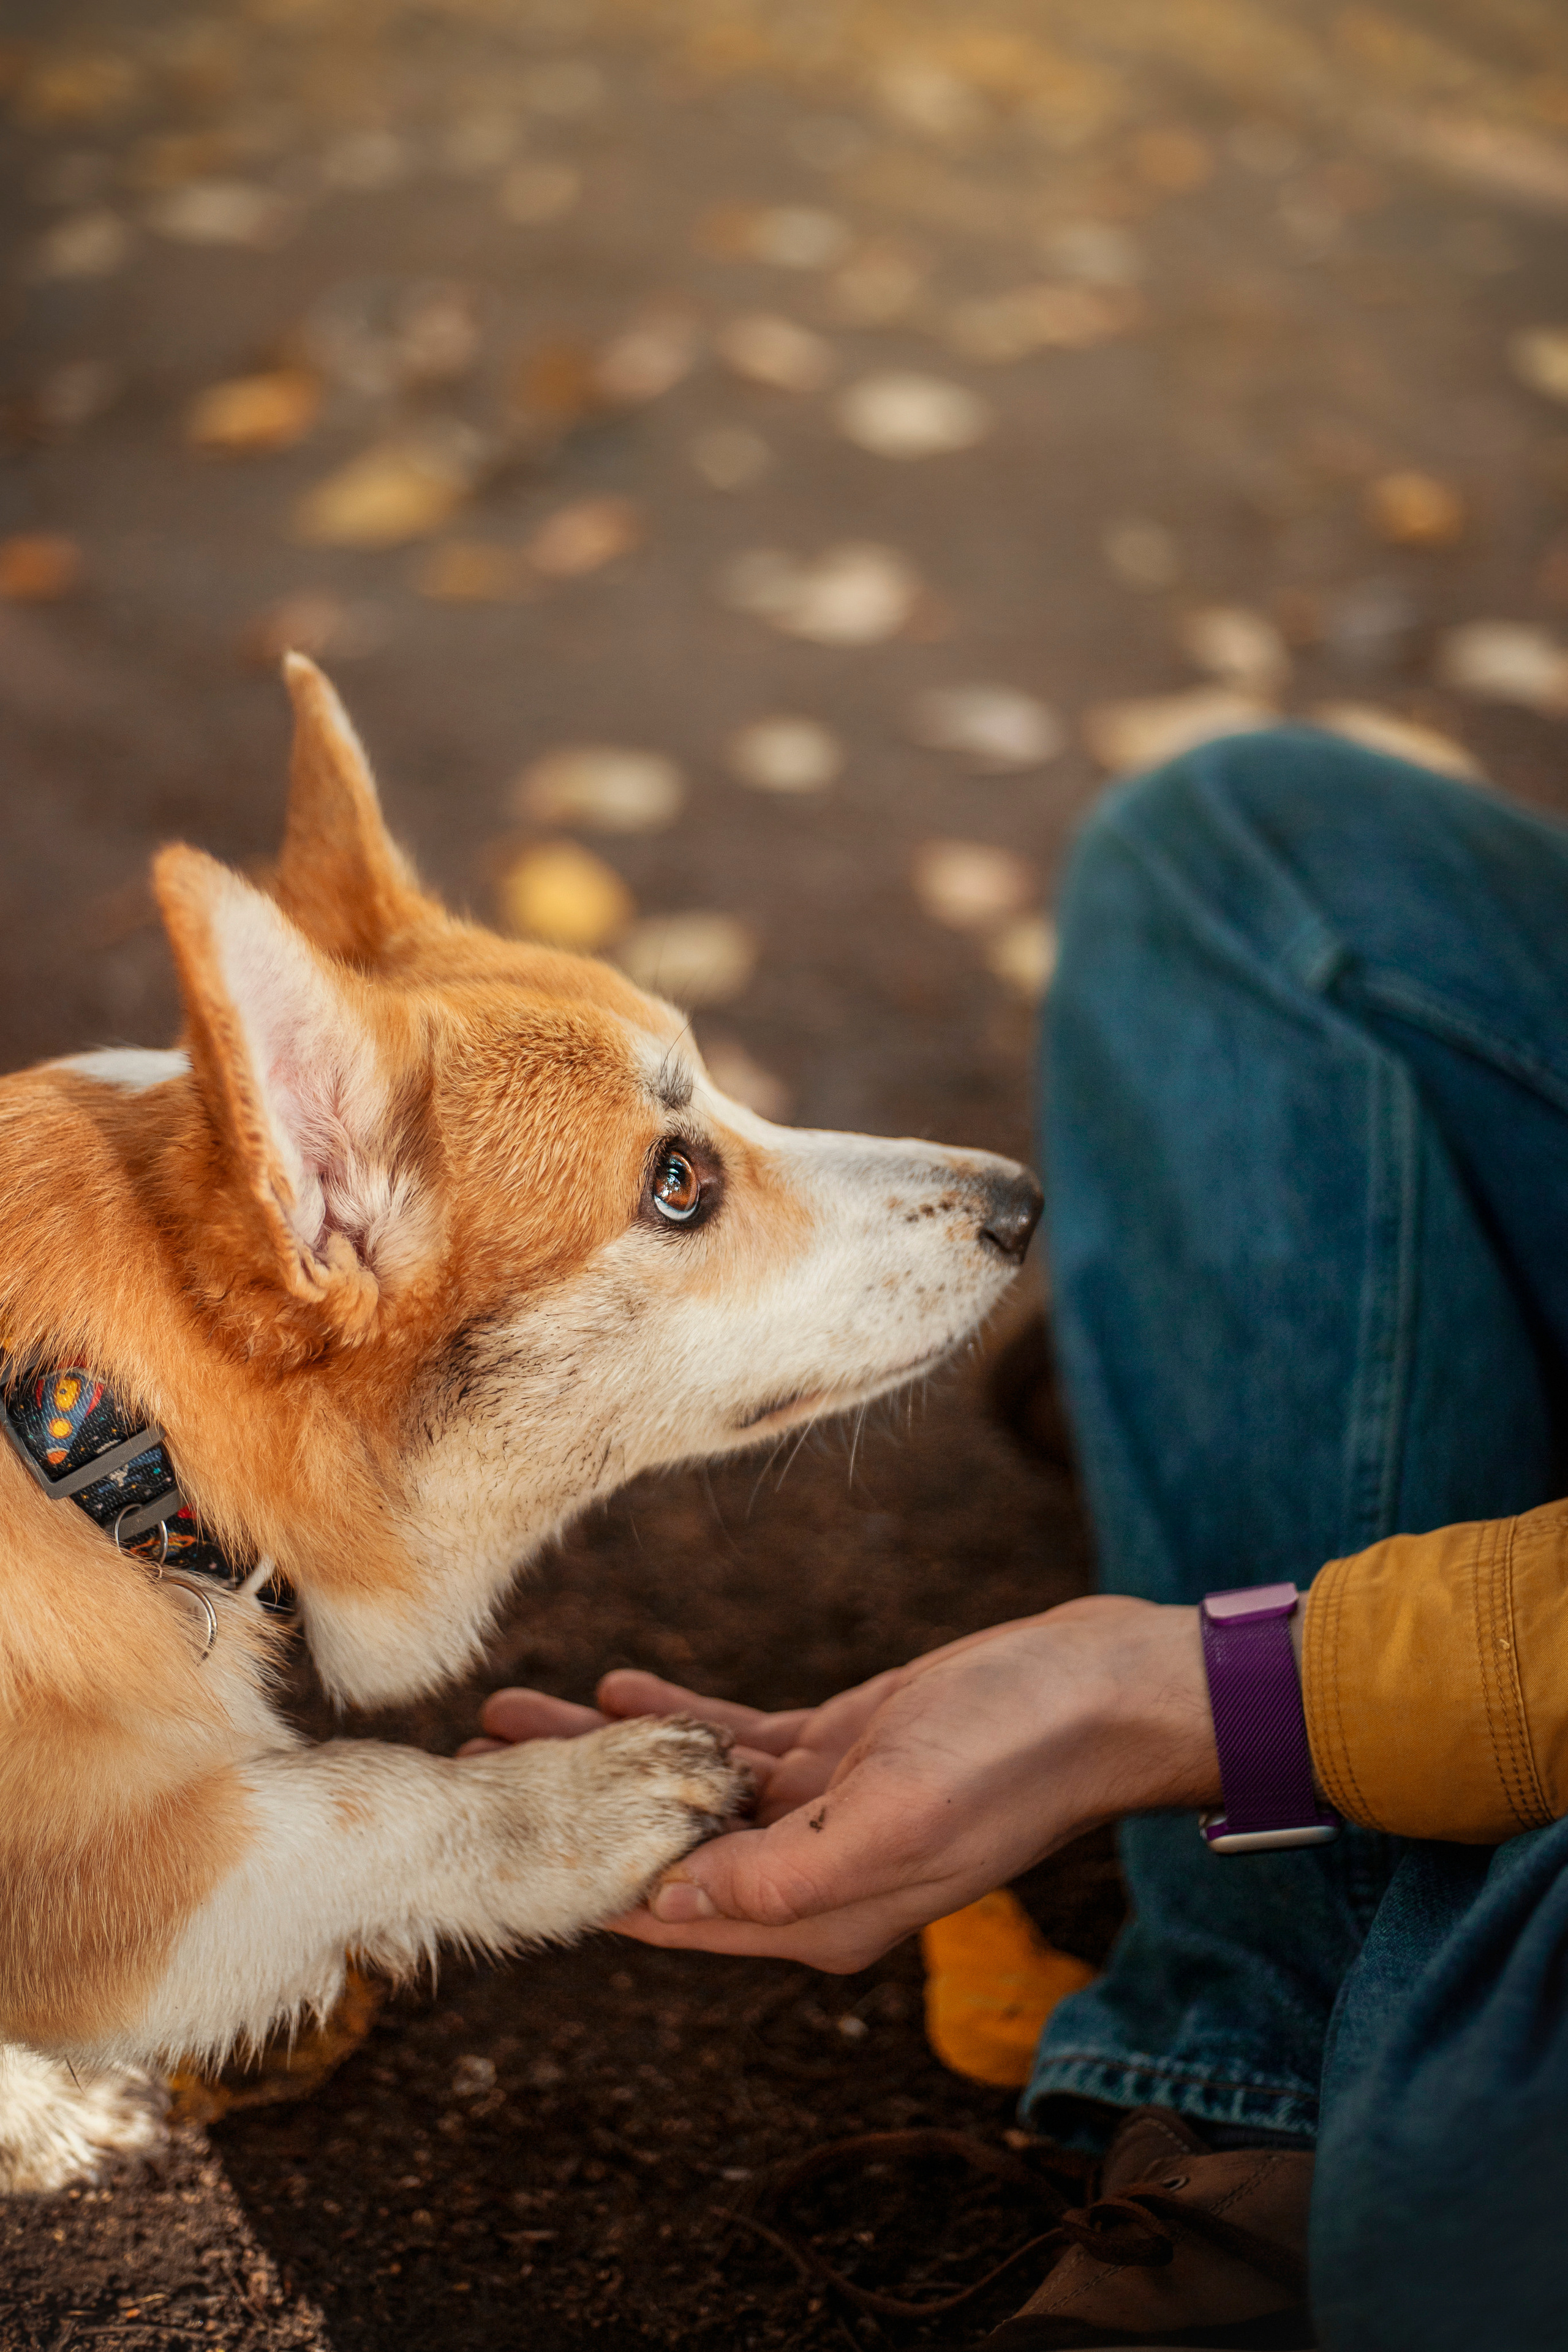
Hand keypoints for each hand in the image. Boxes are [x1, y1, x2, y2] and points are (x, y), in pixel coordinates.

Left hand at [469, 1596, 1219, 1972]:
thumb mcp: (895, 1814)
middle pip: (657, 1847)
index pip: (668, 1912)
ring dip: (601, 1752)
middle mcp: (808, 1873)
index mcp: (818, 1914)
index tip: (491, 1850)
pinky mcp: (837, 1748)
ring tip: (513, 1715)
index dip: (576, 1882)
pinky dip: (671, 1715)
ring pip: (681, 1787)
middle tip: (473, 1768)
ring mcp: (821, 1807)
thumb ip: (782, 1870)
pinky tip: (614, 1686)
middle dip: (566, 1808)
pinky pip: (729, 1740)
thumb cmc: (1012, 1754)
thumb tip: (669, 1902)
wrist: (1098, 1689)